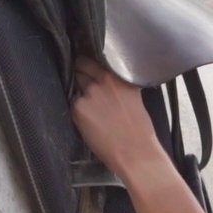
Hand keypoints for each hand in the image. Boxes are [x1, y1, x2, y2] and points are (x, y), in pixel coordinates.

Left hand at [71, 57, 162, 175]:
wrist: (136, 153)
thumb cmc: (139, 131)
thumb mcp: (134, 98)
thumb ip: (118, 86)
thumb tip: (104, 83)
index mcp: (119, 77)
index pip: (92, 60)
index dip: (88, 66)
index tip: (87, 70)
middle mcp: (103, 81)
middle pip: (80, 68)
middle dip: (81, 76)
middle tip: (86, 90)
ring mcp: (89, 94)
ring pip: (75, 88)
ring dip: (80, 96)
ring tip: (93, 113)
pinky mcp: (78, 109)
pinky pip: (73, 105)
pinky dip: (78, 113)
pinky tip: (91, 123)